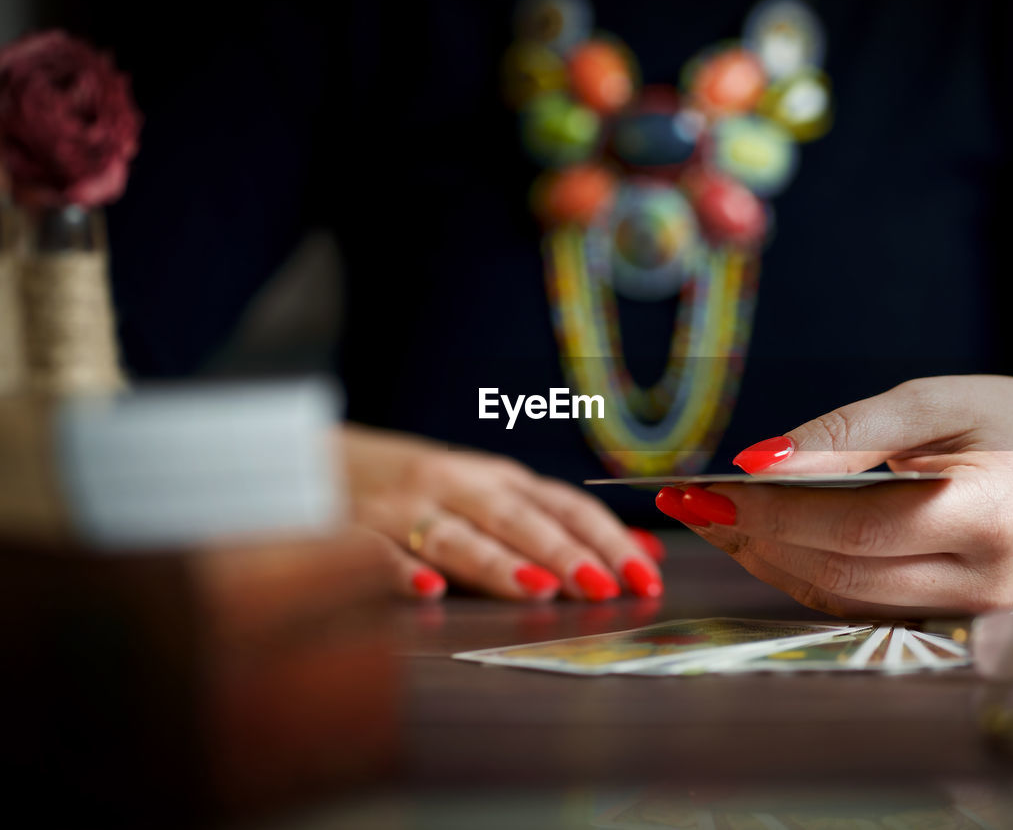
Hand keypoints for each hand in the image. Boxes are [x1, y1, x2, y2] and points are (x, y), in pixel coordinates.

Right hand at [341, 424, 663, 601]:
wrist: (322, 464)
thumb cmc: (430, 494)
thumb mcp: (498, 499)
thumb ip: (564, 527)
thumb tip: (647, 552)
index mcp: (498, 481)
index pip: (563, 506)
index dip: (605, 539)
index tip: (643, 577)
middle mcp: (457, 487)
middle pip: (516, 518)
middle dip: (562, 552)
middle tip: (600, 586)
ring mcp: (404, 508)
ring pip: (455, 535)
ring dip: (496, 563)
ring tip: (534, 590)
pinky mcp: (355, 532)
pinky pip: (377, 553)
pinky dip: (400, 571)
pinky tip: (427, 591)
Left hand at [656, 376, 1012, 616]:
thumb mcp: (936, 400)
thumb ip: (847, 432)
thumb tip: (757, 462)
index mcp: (989, 515)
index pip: (855, 528)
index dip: (772, 514)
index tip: (704, 492)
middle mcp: (985, 582)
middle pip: (839, 571)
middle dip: (752, 539)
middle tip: (689, 505)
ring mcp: (972, 611)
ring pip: (841, 597)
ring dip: (767, 560)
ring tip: (712, 521)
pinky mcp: (953, 617)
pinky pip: (860, 602)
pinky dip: (802, 571)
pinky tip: (761, 540)